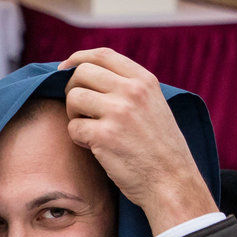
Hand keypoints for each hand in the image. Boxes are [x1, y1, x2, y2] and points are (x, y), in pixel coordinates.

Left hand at [58, 48, 216, 233]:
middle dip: (71, 89)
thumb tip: (90, 75)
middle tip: (78, 109)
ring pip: (74, 98)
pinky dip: (78, 138)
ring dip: (73, 115)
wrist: (171, 181)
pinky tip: (93, 147)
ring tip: (89, 129)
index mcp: (144, 81)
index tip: (65, 68)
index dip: (78, 58)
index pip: (102, 55)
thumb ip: (129, 88)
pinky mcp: (104, 136)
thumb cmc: (160, 149)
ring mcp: (118, 112)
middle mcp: (131, 91)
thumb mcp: (153, 106)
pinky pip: (73, 127)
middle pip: (82, 72)